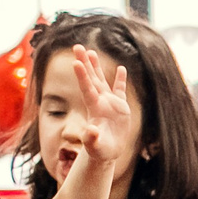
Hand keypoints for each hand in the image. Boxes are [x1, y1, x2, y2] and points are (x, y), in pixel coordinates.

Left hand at [66, 45, 136, 175]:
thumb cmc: (99, 150)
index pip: (87, 89)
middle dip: (84, 62)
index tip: (76, 62)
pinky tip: (121, 69)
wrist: (106, 152)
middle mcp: (100, 102)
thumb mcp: (95, 147)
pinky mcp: (120, 107)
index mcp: (94, 109)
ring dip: (97, 66)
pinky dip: (121, 80)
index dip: (82, 76)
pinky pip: (120, 90)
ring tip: (91, 51)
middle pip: (91, 79)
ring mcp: (110, 103)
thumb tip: (90, 130)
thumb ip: (91, 138)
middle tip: (77, 46)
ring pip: (102, 80)